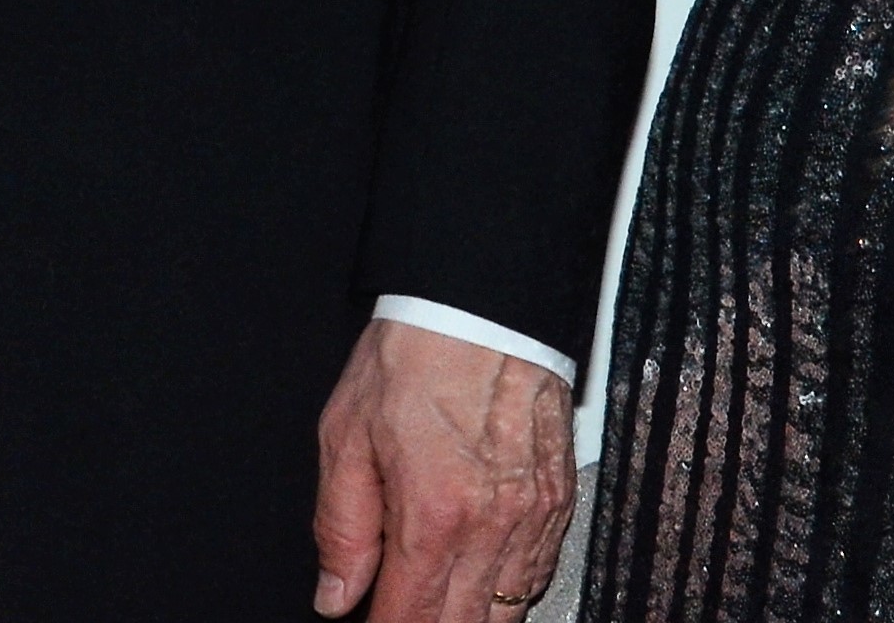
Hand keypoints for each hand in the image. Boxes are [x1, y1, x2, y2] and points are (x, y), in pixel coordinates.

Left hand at [310, 320, 572, 618]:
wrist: (478, 302)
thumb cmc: (413, 356)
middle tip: (399, 615)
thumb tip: (335, 595)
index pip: (410, 618)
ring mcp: (533, 515)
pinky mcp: (558, 498)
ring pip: (507, 610)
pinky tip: (481, 581)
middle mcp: (491, 525)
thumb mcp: (345, 436)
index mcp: (433, 514)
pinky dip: (508, 589)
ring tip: (437, 603)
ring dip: (470, 615)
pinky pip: (539, 573)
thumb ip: (341, 528)